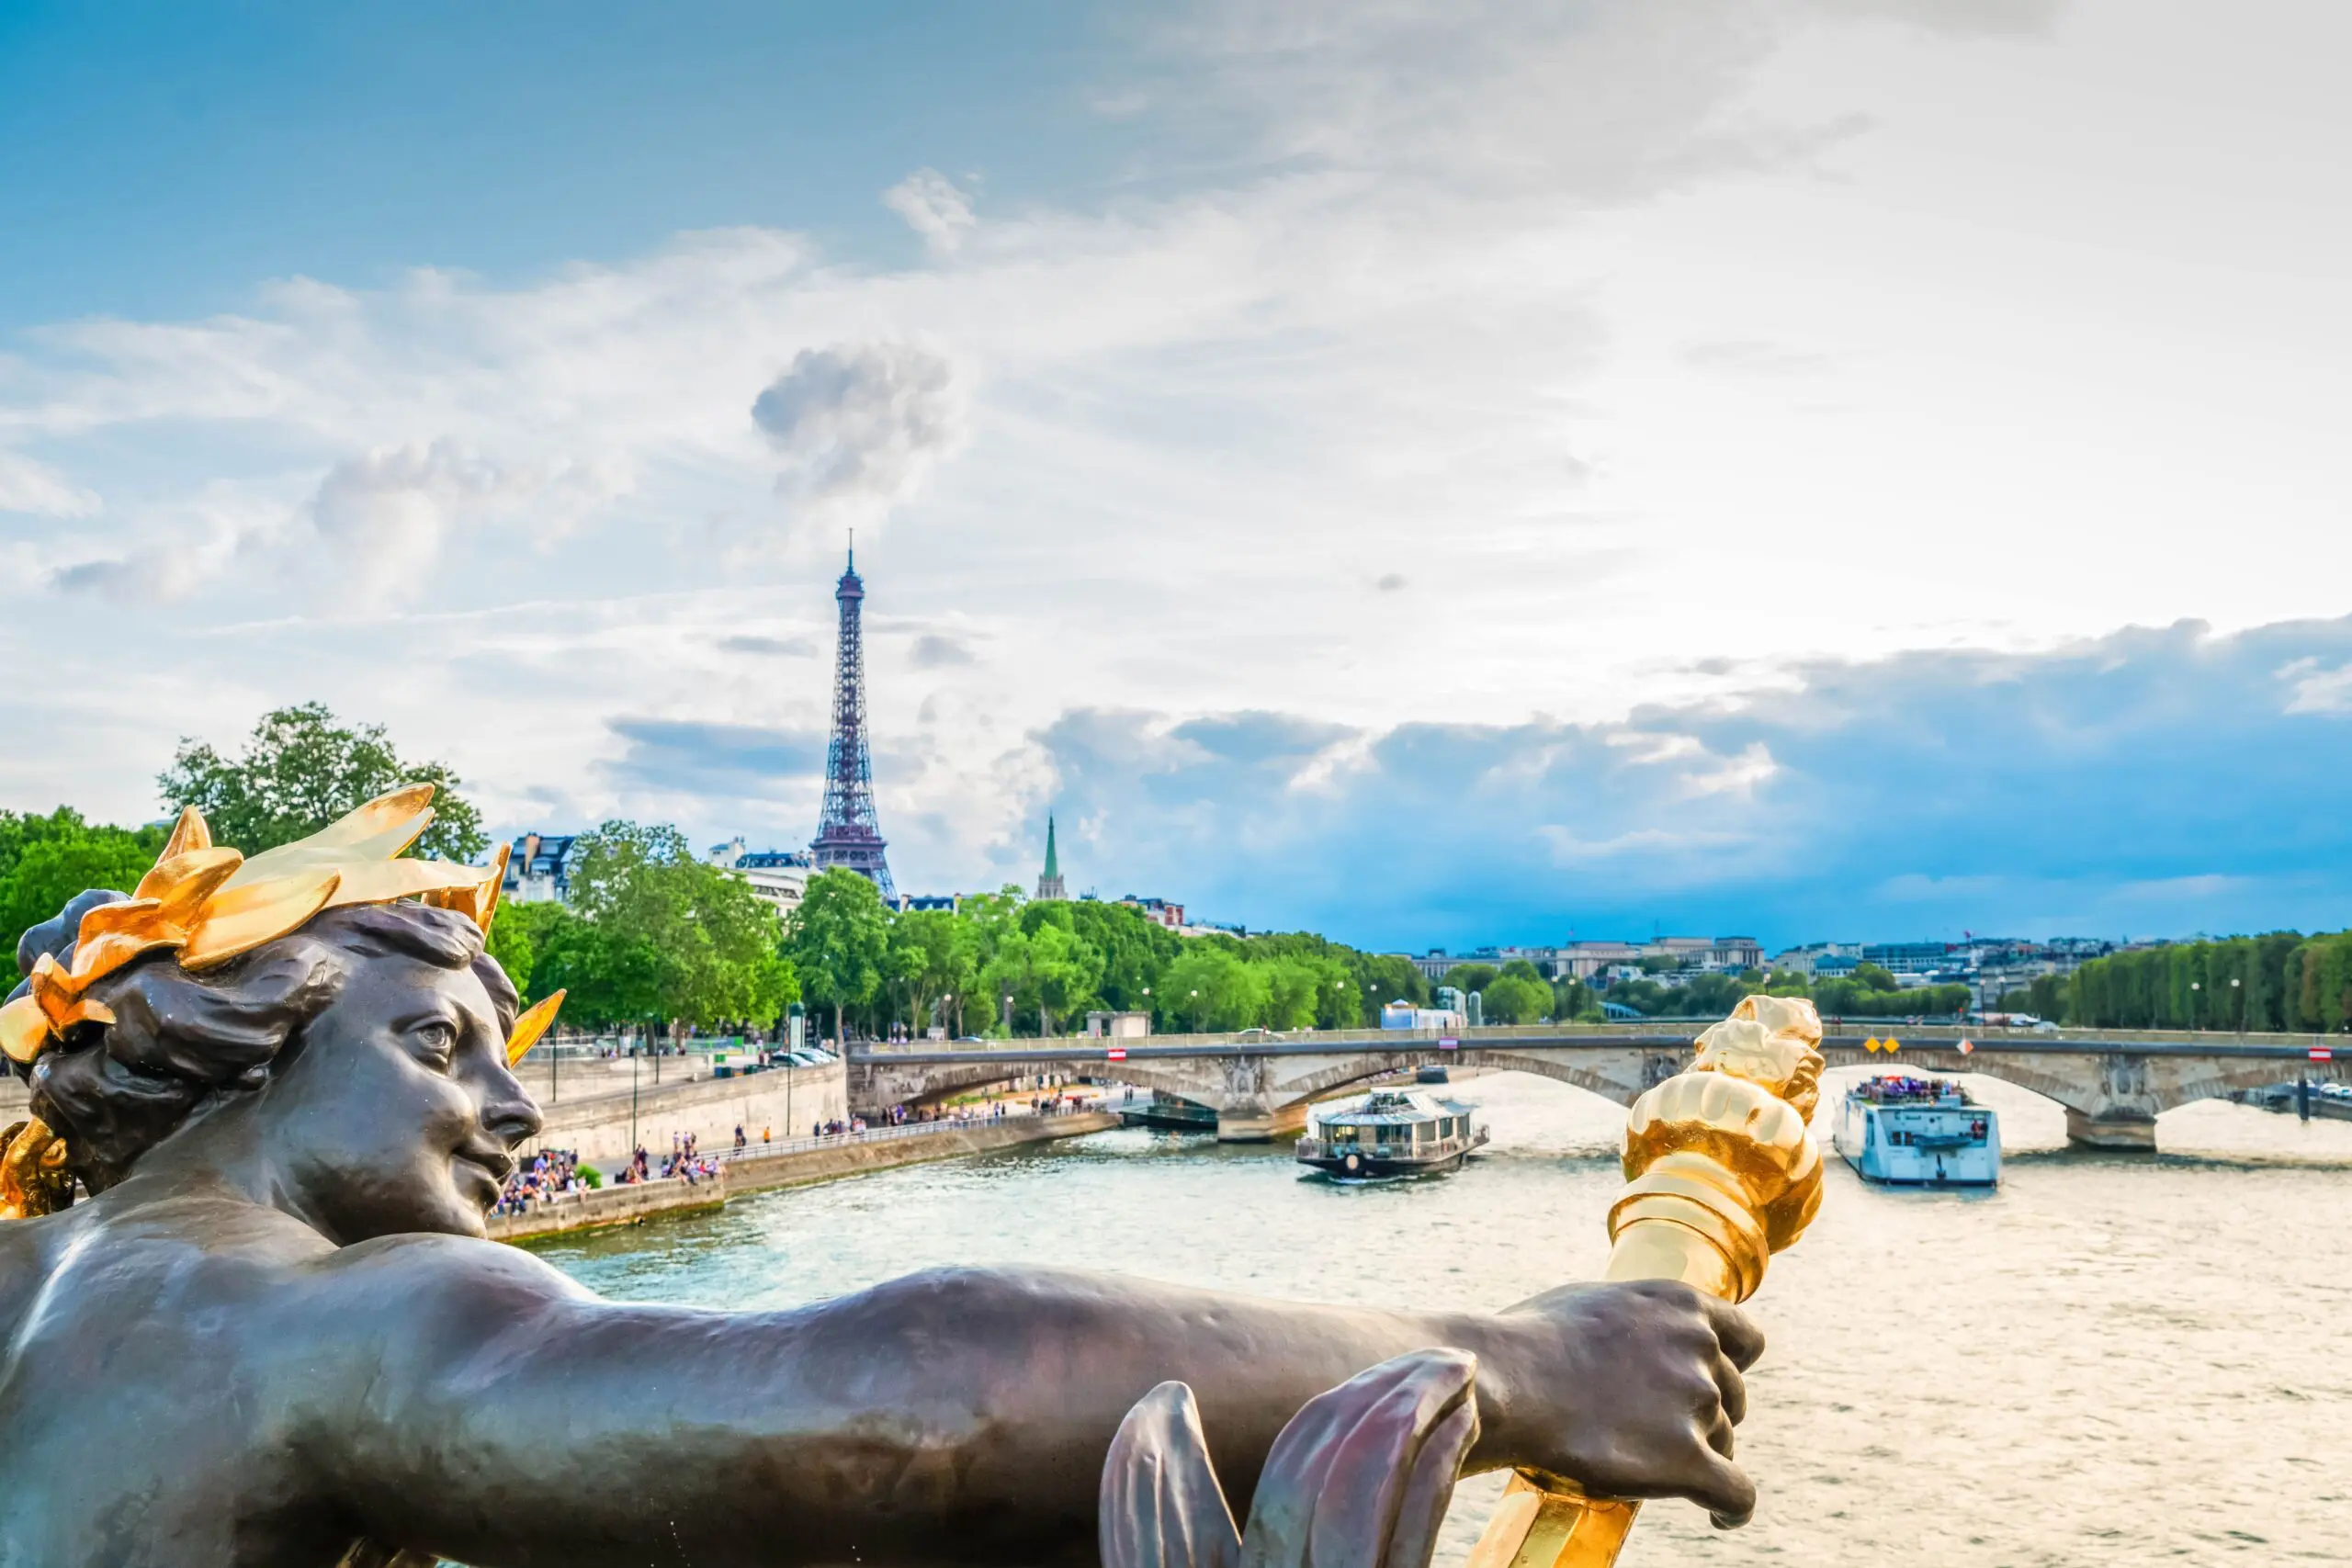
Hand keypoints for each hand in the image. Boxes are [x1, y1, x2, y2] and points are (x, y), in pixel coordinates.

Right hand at [1471, 1280, 1763, 1525]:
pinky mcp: (1687, 1460)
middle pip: (1733, 1395)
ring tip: (1656, 1466)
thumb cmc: (1532, 1340)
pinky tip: (1720, 1515)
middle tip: (1661, 1429)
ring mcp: (1697, 1403)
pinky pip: (1736, 1493)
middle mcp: (1699, 1349)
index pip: (1746, 1340)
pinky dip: (1732, 1507)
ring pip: (1725, 1442)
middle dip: (1706, 1413)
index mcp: (1681, 1306)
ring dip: (1701, 1454)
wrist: (1509, 1380)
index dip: (1732, 1366)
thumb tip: (1633, 1336)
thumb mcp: (1596, 1302)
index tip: (1713, 1383)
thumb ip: (1636, 1318)